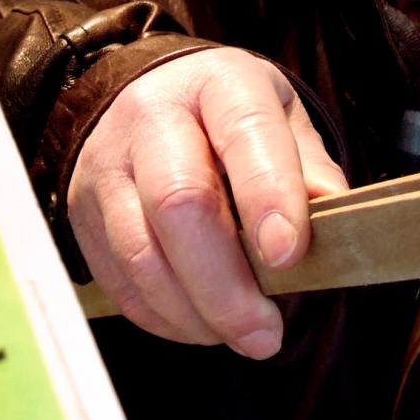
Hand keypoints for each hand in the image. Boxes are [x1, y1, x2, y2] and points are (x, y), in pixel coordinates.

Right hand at [67, 48, 347, 356]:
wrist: (144, 95)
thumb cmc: (227, 118)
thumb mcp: (281, 119)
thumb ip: (309, 171)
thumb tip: (337, 229)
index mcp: (218, 84)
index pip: (243, 133)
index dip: (267, 197)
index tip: (288, 257)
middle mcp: (151, 118)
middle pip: (179, 203)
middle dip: (225, 284)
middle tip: (265, 334)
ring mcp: (106, 167)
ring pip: (141, 254)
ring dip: (194, 313)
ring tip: (239, 335)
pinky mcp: (82, 215)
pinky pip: (119, 281)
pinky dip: (163, 318)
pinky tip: (200, 325)